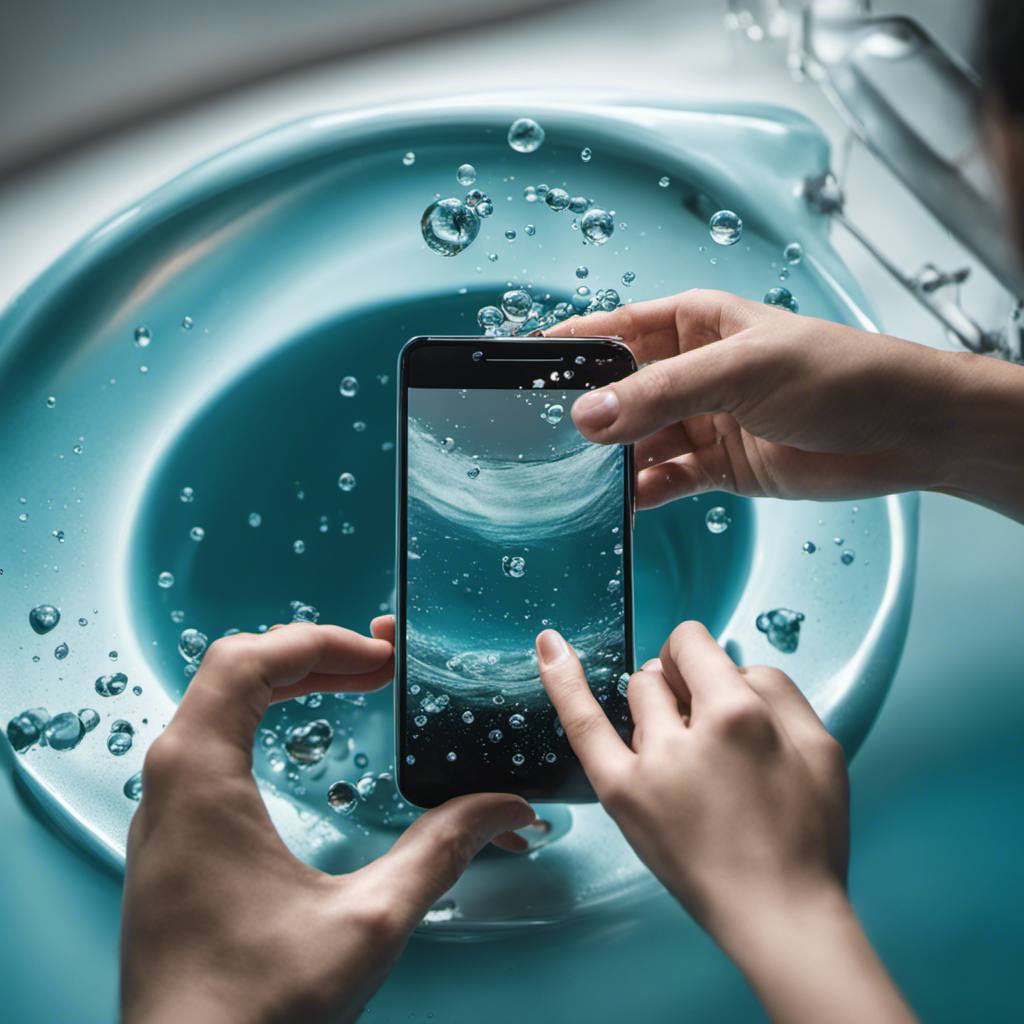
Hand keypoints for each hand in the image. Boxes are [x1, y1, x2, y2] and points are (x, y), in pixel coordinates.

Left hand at [121, 618, 534, 1023]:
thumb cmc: (253, 1011)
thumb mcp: (368, 922)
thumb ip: (443, 851)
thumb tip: (506, 808)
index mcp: (200, 780)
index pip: (247, 660)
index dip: (319, 641)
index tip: (378, 657)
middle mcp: (168, 785)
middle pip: (232, 671)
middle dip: (311, 655)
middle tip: (377, 667)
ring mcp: (163, 814)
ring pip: (216, 705)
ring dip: (286, 684)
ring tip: (351, 686)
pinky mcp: (172, 843)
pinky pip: (209, 745)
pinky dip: (264, 720)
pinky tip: (307, 743)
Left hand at [535, 623, 918, 1023]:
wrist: (777, 915)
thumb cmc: (806, 838)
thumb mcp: (820, 747)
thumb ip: (776, 687)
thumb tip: (730, 664)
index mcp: (740, 716)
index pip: (692, 643)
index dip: (699, 655)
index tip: (705, 673)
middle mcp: (688, 734)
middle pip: (662, 672)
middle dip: (681, 684)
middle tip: (706, 728)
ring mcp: (647, 764)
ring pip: (636, 694)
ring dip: (657, 707)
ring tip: (688, 754)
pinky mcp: (620, 793)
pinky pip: (581, 722)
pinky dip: (562, 681)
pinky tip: (547, 646)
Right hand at [545, 290, 972, 508]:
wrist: (903, 432)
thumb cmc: (838, 374)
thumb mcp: (740, 372)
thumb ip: (660, 395)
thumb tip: (588, 416)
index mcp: (694, 323)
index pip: (613, 331)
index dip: (568, 348)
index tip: (520, 368)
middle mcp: (692, 370)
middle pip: (619, 392)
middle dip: (586, 415)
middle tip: (539, 440)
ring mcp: (703, 420)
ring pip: (637, 442)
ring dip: (612, 461)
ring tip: (575, 480)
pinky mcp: (718, 465)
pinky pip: (665, 480)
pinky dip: (642, 494)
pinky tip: (620, 506)